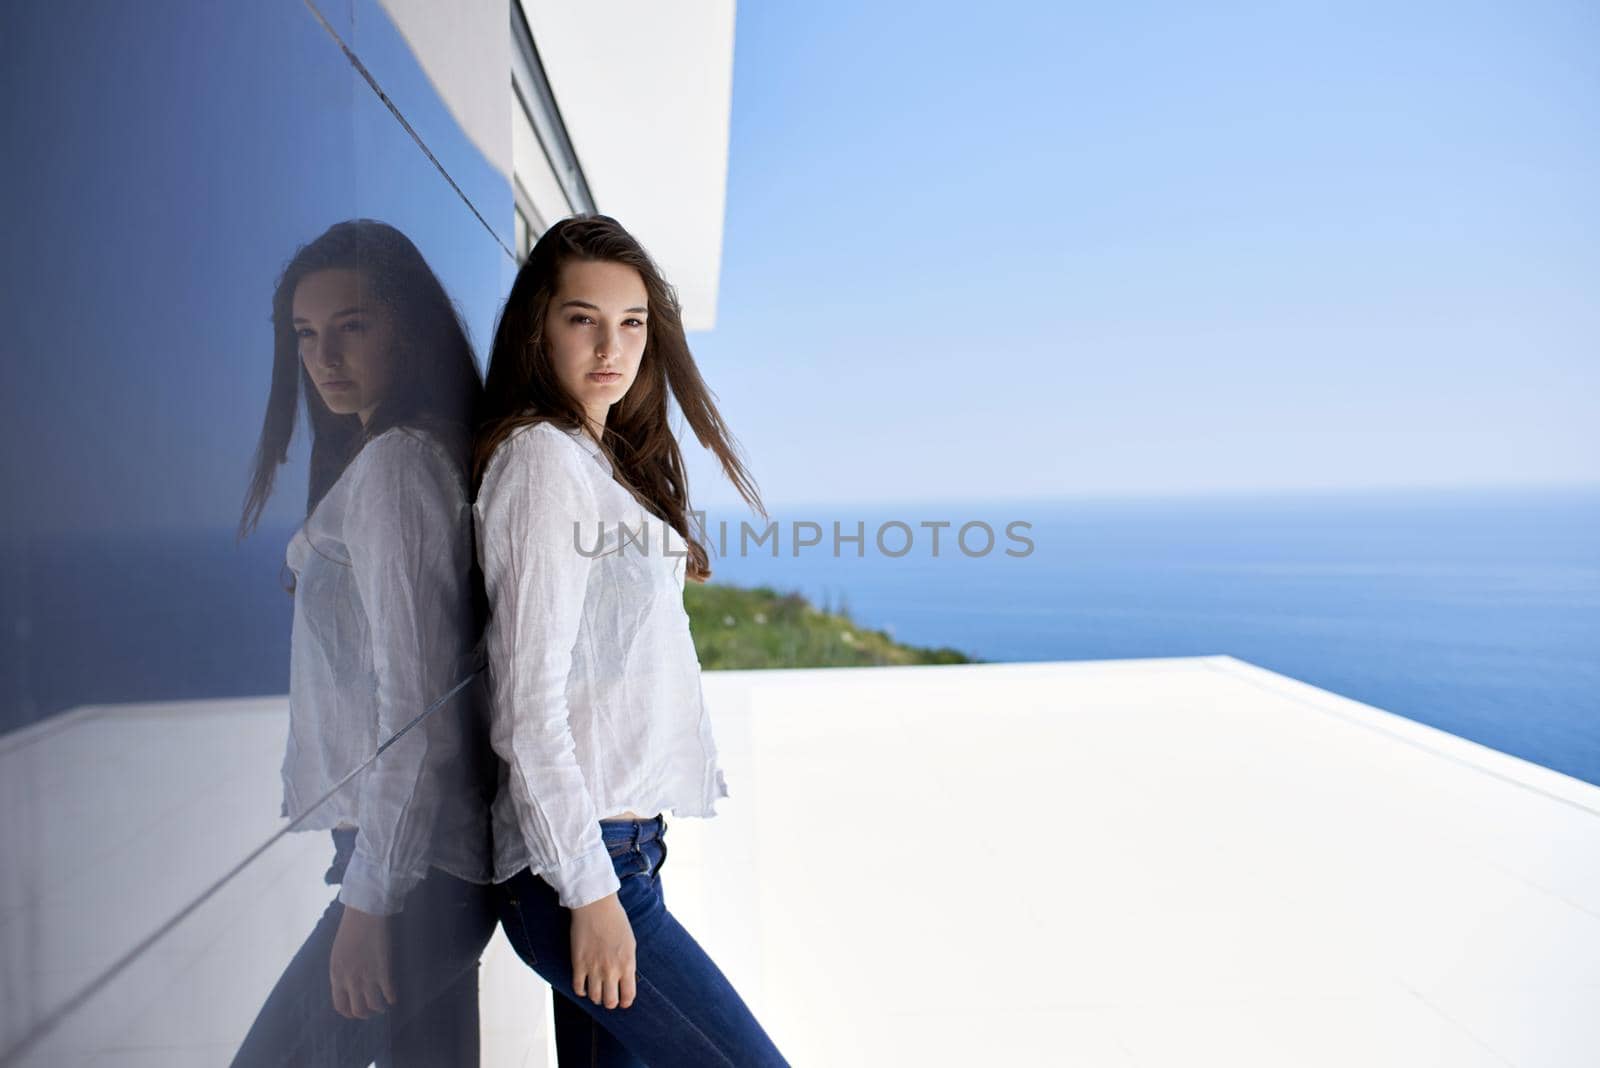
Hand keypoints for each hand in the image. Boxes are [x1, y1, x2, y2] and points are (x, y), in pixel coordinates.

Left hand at [329, 904, 394, 1018]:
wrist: (364, 914)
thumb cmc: (350, 929)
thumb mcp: (338, 954)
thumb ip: (342, 971)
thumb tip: (348, 984)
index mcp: (336, 975)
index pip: (340, 1005)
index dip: (349, 1013)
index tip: (355, 1012)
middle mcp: (350, 980)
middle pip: (357, 1010)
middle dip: (365, 1014)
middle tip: (371, 1011)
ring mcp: (367, 976)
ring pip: (373, 1005)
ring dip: (379, 1008)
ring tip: (383, 1006)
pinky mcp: (383, 970)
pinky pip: (388, 993)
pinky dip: (391, 998)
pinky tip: (393, 997)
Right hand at [570, 893, 635, 1009]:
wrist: (596, 906)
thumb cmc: (616, 921)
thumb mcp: (630, 943)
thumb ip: (628, 964)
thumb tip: (626, 979)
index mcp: (627, 964)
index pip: (628, 996)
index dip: (626, 1002)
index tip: (623, 1001)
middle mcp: (611, 970)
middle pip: (610, 1002)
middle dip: (611, 1002)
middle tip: (609, 998)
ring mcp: (593, 968)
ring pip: (594, 998)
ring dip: (596, 997)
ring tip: (597, 991)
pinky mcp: (578, 964)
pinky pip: (578, 988)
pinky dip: (581, 991)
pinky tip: (584, 986)